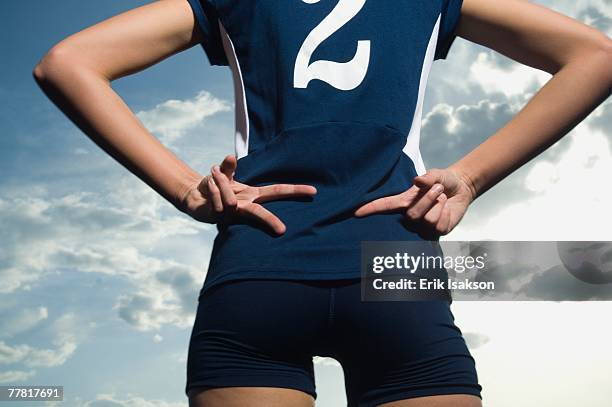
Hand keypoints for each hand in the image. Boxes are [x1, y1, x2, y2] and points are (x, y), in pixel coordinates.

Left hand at [181, 154, 316, 234]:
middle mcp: (244, 206)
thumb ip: (228, 167)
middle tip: (283, 230)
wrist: (193, 197)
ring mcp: (231, 214)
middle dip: (270, 220)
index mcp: (251, 195)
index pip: (276, 192)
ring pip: (231, 200)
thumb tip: (231, 157)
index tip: (313, 192)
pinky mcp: (217, 217)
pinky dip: (211, 185)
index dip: (294, 191)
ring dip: (221, 182)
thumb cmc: (213, 186)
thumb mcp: (222, 173)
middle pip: (259, 213)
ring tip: (213, 174)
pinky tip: (207, 184)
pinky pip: (217, 199)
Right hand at [353, 167, 476, 237]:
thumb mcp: (436, 174)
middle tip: (438, 189)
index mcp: (405, 201)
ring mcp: (423, 226)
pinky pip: (439, 226)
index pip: (385, 206)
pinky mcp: (436, 232)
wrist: (461, 188)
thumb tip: (418, 180)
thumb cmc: (443, 181)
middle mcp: (411, 215)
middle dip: (427, 200)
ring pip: (427, 220)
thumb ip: (428, 177)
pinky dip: (447, 214)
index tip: (356, 213)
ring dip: (438, 205)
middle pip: (412, 215)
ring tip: (442, 198)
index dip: (371, 209)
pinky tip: (447, 209)